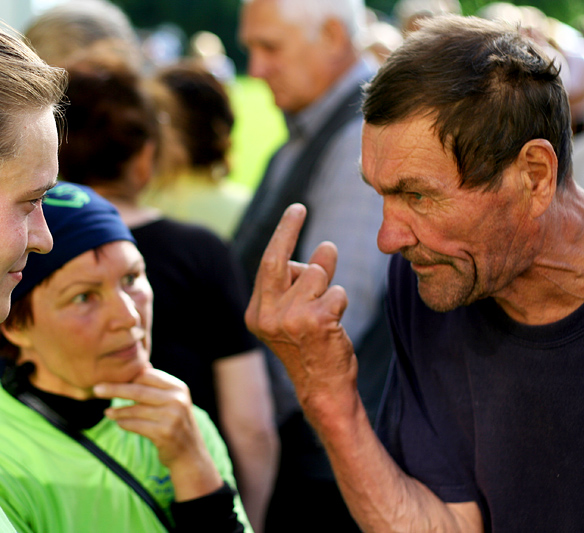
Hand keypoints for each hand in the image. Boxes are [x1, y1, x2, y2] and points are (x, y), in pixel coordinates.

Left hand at [93, 368, 221, 499]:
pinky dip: (125, 423)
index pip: (147, 375)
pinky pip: (136, 425)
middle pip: (138, 390)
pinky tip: (119, 423)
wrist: (191, 455)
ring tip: (108, 412)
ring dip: (118, 411)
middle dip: (114, 389)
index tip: (110, 378)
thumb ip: (158, 385)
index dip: (128, 377)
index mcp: (178, 387)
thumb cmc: (176, 424)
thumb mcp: (173, 401)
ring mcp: (172, 417)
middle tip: (97, 389)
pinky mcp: (164, 433)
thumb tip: (142, 365)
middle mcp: (177, 400)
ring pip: (135, 409)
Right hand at [244, 204, 357, 409]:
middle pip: (278, 260)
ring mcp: (289, 319)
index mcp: (256, 313)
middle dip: (288, 229)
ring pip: (315, 275)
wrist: (324, 389)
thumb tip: (324, 248)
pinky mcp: (315, 321)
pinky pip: (336, 291)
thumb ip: (302, 283)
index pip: (268, 265)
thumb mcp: (297, 313)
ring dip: (327, 286)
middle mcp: (266, 315)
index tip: (295, 212)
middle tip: (299, 208)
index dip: (283, 236)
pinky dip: (340, 302)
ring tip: (326, 311)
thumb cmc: (312, 348)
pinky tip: (334, 325)